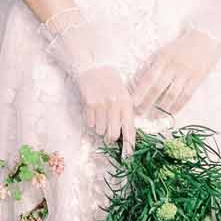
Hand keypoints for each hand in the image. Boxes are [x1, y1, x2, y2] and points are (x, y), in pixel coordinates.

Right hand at [40, 5, 135, 153]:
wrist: (93, 64)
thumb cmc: (110, 80)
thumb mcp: (123, 93)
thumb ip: (125, 112)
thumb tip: (124, 135)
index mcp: (127, 102)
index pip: (130, 128)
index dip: (129, 144)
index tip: (129, 156)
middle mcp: (116, 104)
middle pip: (113, 134)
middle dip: (110, 137)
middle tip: (108, 133)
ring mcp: (102, 104)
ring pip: (100, 130)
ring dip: (100, 128)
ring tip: (100, 115)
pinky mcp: (89, 103)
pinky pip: (90, 123)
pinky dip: (91, 121)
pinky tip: (93, 109)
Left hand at [129, 27, 220, 118]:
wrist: (205, 38)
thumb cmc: (181, 46)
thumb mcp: (164, 51)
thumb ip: (152, 64)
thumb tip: (138, 80)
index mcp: (163, 58)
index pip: (148, 77)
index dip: (139, 91)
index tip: (132, 102)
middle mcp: (173, 66)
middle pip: (157, 88)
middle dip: (147, 102)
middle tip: (139, 112)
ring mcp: (186, 74)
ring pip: (172, 95)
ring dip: (162, 108)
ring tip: (154, 116)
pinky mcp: (197, 79)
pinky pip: (186, 96)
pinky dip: (178, 106)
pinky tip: (171, 112)